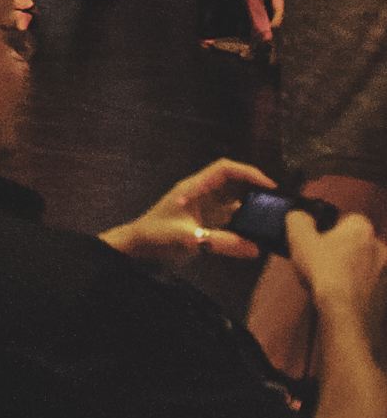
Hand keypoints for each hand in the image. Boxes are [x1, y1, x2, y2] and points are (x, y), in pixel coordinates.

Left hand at [103, 157, 279, 268]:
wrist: (139, 245)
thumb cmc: (156, 235)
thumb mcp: (188, 238)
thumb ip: (220, 243)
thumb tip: (255, 248)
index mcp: (194, 187)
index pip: (224, 169)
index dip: (248, 172)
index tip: (270, 186)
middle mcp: (201, 193)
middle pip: (233, 182)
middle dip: (255, 188)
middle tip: (278, 204)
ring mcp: (203, 206)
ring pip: (233, 200)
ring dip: (251, 207)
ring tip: (274, 218)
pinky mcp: (205, 220)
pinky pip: (229, 216)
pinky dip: (244, 222)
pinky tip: (258, 233)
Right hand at [285, 206, 386, 325]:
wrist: (342, 308)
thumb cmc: (323, 270)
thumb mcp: (298, 236)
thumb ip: (297, 218)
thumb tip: (301, 216)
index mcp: (362, 227)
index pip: (343, 218)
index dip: (325, 228)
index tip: (314, 241)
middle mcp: (379, 245)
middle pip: (353, 240)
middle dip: (338, 247)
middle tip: (318, 259)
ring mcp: (383, 270)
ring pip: (359, 261)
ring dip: (346, 266)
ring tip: (326, 278)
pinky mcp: (383, 289)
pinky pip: (364, 280)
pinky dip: (353, 283)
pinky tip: (337, 289)